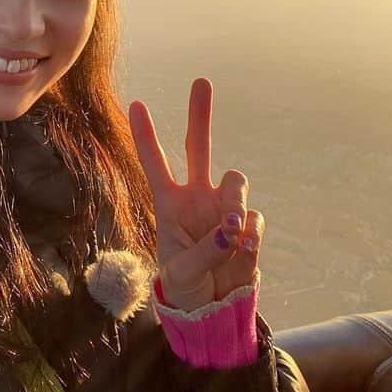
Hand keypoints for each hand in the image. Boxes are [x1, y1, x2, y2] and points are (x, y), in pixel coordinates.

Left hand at [128, 78, 264, 310]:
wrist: (212, 309)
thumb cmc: (185, 288)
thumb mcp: (182, 274)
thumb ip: (205, 251)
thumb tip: (233, 230)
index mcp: (169, 204)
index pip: (155, 163)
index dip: (145, 135)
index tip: (136, 104)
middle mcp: (196, 198)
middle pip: (198, 147)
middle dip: (200, 115)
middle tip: (200, 82)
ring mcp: (223, 209)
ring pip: (236, 181)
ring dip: (236, 203)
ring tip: (231, 233)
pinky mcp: (248, 227)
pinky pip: (254, 220)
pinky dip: (250, 238)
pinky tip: (240, 255)